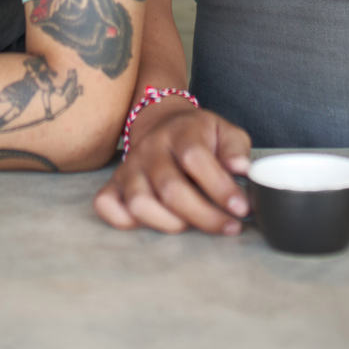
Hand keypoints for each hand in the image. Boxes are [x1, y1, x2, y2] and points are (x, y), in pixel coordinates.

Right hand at [93, 101, 251, 234]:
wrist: (162, 122)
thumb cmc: (198, 135)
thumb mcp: (226, 131)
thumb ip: (236, 149)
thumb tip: (241, 168)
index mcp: (182, 132)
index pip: (195, 158)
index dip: (219, 187)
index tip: (240, 209)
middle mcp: (152, 148)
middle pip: (170, 188)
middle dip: (203, 215)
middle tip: (227, 226)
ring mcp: (131, 166)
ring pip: (139, 202)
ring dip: (168, 223)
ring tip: (191, 225)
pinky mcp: (116, 182)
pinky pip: (107, 204)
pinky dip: (123, 220)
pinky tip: (152, 222)